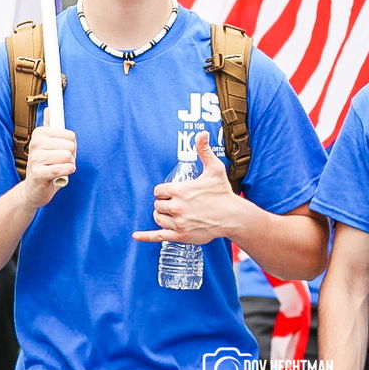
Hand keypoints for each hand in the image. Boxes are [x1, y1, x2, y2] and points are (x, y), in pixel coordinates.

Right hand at [23, 126, 76, 208]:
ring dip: (68, 166)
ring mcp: (36, 158)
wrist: (33, 189)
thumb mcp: (48, 144)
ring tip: (59, 168)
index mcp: (39, 133)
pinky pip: (63, 169)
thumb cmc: (46, 164)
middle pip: (70, 145)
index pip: (70, 135)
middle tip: (60, 162)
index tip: (61, 150)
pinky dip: (66, 173)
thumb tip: (49, 107)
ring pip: (67, 156)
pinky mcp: (39, 173)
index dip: (71, 145)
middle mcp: (36, 143)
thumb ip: (50, 126)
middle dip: (71, 156)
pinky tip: (60, 176)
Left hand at [132, 131, 244, 245]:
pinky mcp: (180, 236)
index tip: (172, 193)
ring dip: (163, 215)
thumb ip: (204, 151)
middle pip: (157, 205)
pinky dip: (146, 236)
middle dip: (164, 203)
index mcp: (180, 190)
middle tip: (177, 203)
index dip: (164, 191)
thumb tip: (202, 133)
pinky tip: (136, 235)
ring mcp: (178, 223)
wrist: (232, 217)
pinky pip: (158, 236)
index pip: (158, 191)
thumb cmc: (223, 193)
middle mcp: (177, 207)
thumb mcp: (214, 169)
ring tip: (174, 213)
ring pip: (158, 218)